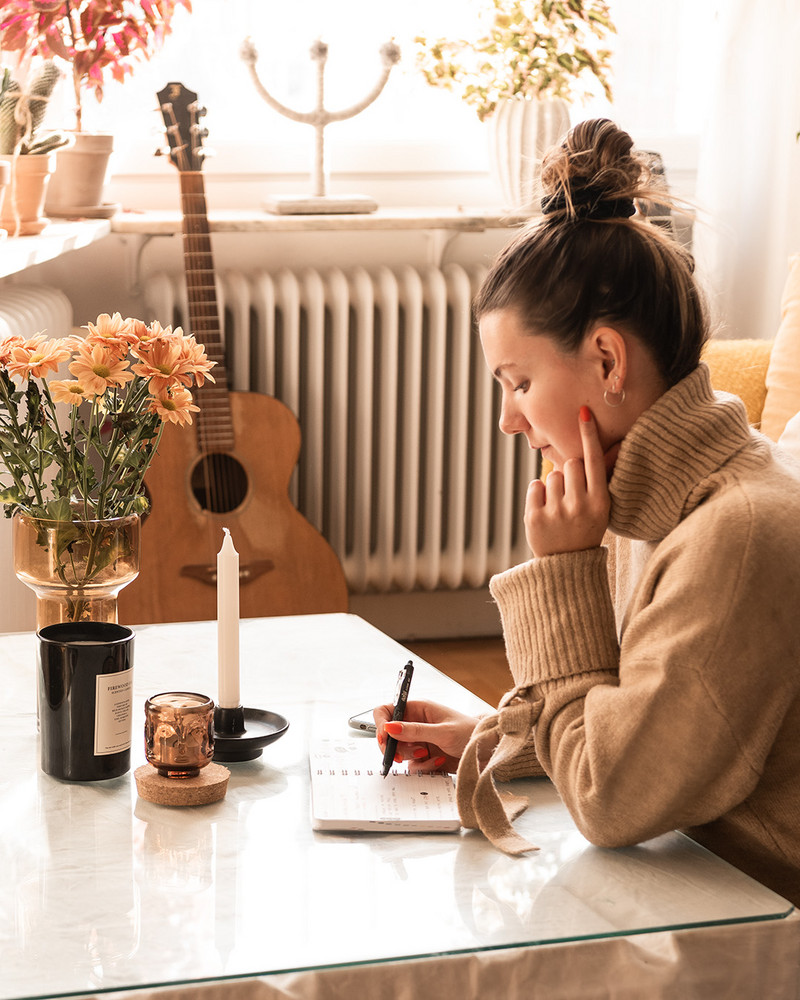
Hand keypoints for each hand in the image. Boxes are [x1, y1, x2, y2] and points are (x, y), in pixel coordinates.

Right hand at [373, 700, 480, 772]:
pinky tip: (438, 761)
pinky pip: (412, 765)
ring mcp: (419, 741)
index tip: (384, 738)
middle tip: (401, 756)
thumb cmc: (470, 732)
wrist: (486, 752)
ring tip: (429, 755)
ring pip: (399, 752)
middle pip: (388, 735)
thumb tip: (390, 727)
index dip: (381, 723)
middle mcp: (416, 724)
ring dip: (412, 757)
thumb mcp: (443, 731)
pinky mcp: (424, 757)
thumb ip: (415, 730)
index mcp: (418, 709)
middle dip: (394, 746)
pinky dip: (423, 766)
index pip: (388, 711)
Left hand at [525, 406, 610, 557]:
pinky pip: (535, 486)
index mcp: (600, 502)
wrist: (566, 565)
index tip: (583, 411)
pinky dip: (539, 494)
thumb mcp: (600, 510)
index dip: (589, 435)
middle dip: (569, 472)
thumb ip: (595, 482)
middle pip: (570, 464)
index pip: (594, 461)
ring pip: (552, 475)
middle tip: (572, 494)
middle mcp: (579, 506)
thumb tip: (587, 447)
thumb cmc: (585, 529)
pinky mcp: (535, 517)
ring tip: (559, 508)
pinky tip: (546, 510)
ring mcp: (556, 512)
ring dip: (554, 486)